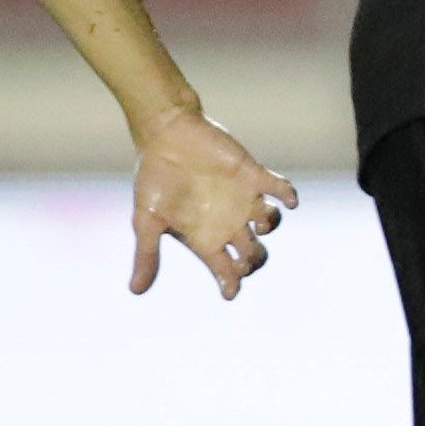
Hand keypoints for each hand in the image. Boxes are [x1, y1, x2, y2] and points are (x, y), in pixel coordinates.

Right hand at [128, 106, 298, 297]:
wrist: (164, 134)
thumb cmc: (153, 177)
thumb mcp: (146, 220)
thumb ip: (147, 254)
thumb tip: (136, 291)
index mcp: (204, 238)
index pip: (226, 270)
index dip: (232, 284)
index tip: (231, 291)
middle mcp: (227, 223)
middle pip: (254, 253)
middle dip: (254, 261)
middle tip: (244, 256)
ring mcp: (242, 199)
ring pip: (270, 223)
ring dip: (270, 226)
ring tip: (257, 222)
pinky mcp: (252, 175)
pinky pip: (280, 190)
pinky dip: (288, 196)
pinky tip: (289, 199)